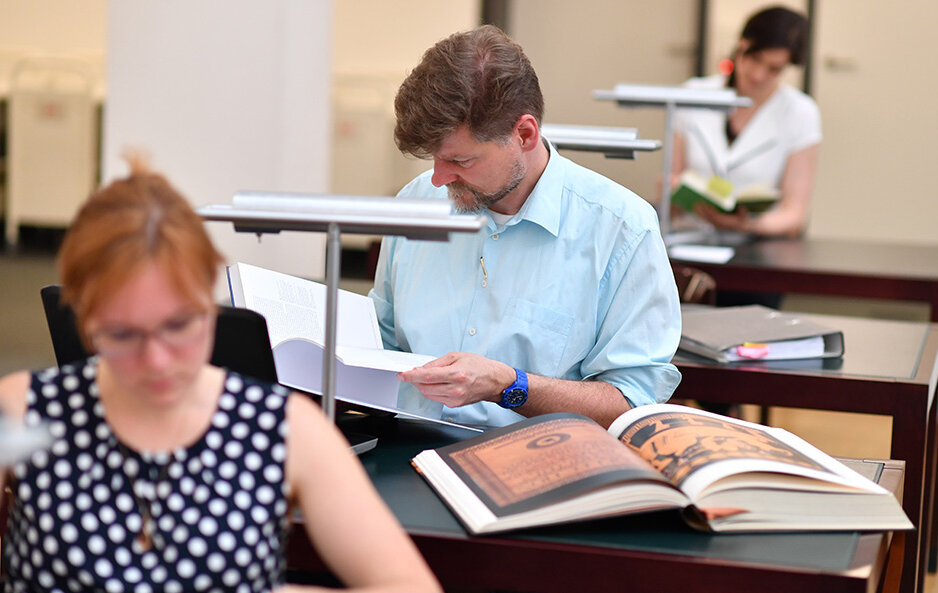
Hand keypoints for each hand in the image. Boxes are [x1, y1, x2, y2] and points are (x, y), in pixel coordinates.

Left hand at [397, 352, 515, 407]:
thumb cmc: (480, 367)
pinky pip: (437, 399)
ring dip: (423, 387)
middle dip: (416, 381)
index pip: (427, 377)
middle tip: (413, 374)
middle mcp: (456, 389)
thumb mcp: (458, 356)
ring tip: (427, 378)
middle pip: (425, 388)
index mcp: (457, 374)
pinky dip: (433, 391)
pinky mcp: (455, 405)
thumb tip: (421, 369)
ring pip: (429, 395)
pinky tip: (438, 385)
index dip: (411, 376)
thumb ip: (437, 363)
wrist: (495, 381)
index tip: (402, 375)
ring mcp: (455, 399)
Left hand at [693, 203, 751, 231]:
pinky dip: (701, 214)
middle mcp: (718, 225)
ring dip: (699, 212)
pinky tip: (697, 209)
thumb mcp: (743, 214)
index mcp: (725, 223)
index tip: (706, 205)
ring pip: (705, 219)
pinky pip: (705, 219)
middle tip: (697, 204)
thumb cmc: (742, 218)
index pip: (716, 217)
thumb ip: (742, 212)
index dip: (710, 211)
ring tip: (694, 205)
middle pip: (708, 218)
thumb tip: (740, 207)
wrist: (741, 226)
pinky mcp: (713, 224)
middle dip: (702, 211)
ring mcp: (715, 225)